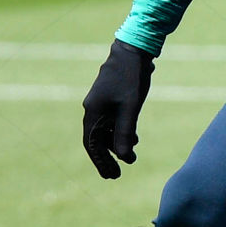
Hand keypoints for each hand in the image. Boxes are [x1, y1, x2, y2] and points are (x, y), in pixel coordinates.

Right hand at [82, 39, 154, 179]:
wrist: (133, 50)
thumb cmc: (131, 78)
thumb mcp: (130, 109)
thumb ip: (125, 133)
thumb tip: (123, 158)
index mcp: (93, 112)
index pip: (92, 145)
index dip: (101, 162)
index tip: (111, 177)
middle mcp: (93, 109)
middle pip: (96, 140)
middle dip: (107, 157)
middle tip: (117, 174)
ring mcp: (101, 102)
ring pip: (105, 131)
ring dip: (116, 144)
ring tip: (130, 154)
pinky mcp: (110, 97)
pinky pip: (110, 121)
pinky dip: (119, 131)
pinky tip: (133, 136)